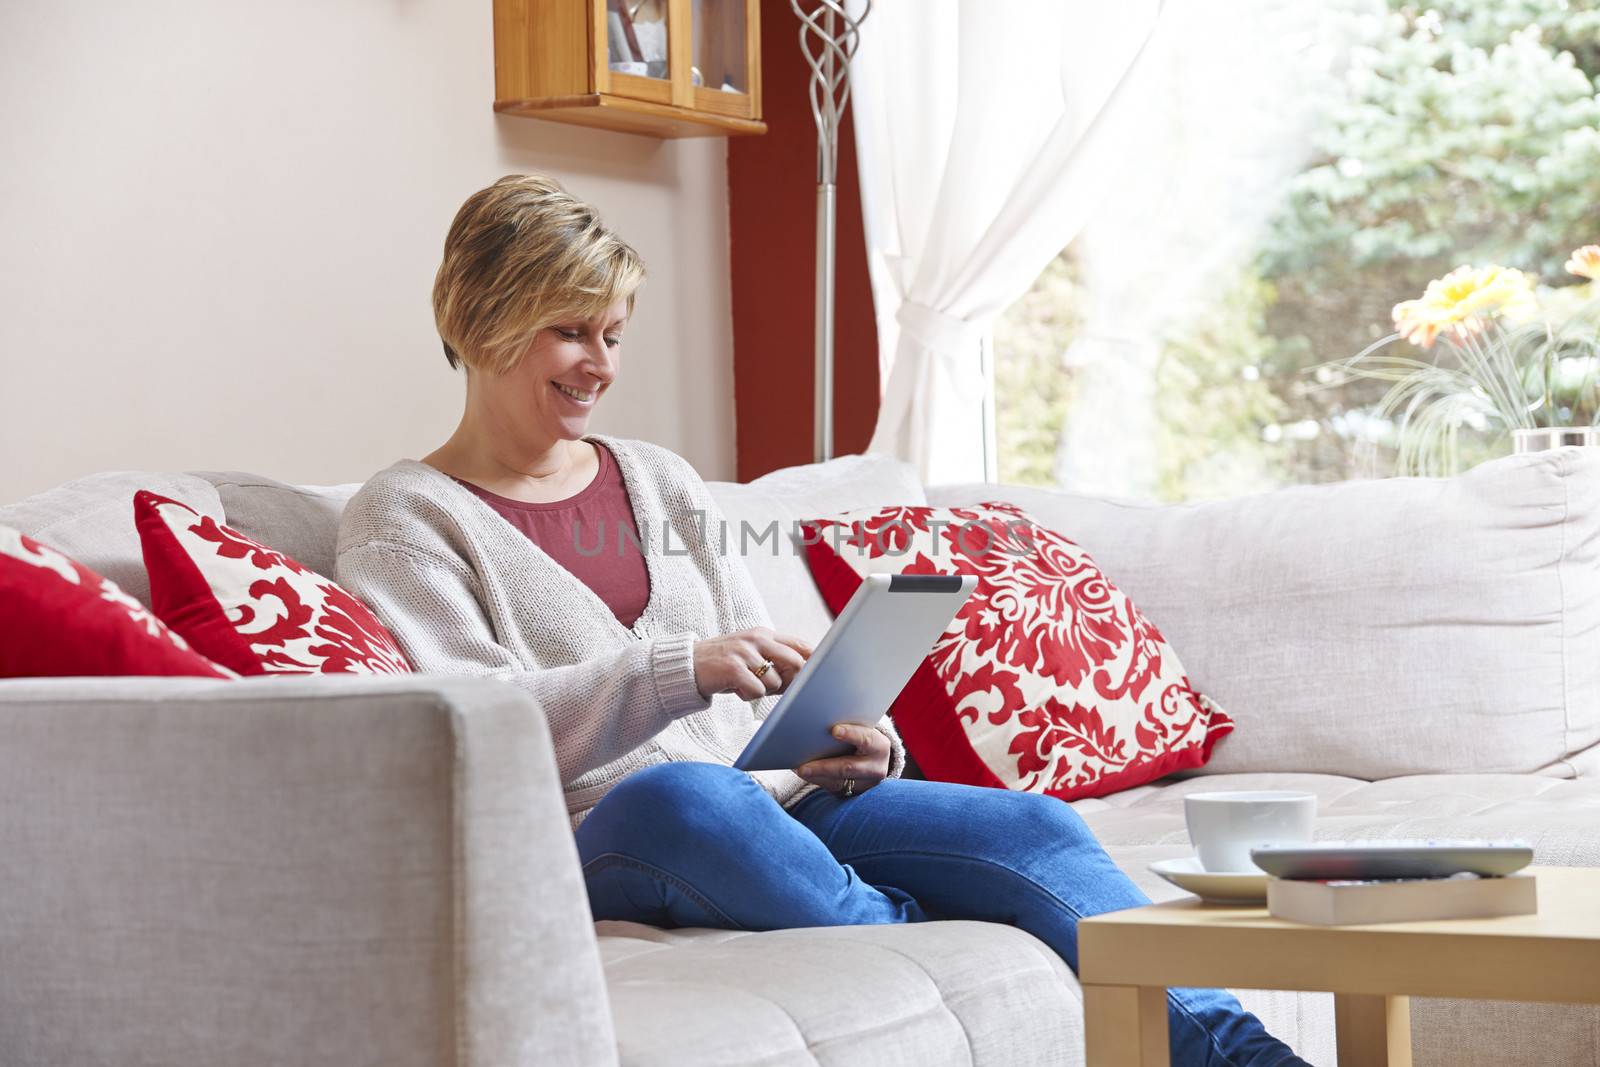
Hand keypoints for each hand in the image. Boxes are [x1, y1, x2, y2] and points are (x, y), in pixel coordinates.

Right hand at [692, 627, 811, 700]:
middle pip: (795, 662)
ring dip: (763, 691)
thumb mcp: (750, 655)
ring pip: (775, 682)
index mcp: (763, 634)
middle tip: (779, 689)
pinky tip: (735, 689)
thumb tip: (805, 676)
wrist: (687, 666)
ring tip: (744, 685)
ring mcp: (744, 653)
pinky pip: (758, 692)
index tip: (820, 674)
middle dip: (793, 681)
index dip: (813, 660)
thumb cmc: (723, 665)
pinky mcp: (734, 669)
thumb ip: (774, 661)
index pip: (799, 644)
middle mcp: (756, 639)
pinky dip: (748, 696)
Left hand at [796, 722, 889, 796]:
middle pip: (849, 767)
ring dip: (816, 775)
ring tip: (799, 769)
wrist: (872, 759)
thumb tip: (819, 708)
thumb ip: (848, 721)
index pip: (866, 739)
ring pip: (837, 782)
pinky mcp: (852, 792)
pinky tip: (802, 772)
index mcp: (879, 745)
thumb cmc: (862, 736)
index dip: (852, 734)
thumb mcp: (864, 728)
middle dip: (824, 766)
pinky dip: (815, 779)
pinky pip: (831, 788)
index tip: (834, 730)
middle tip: (803, 766)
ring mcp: (864, 784)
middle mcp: (876, 767)